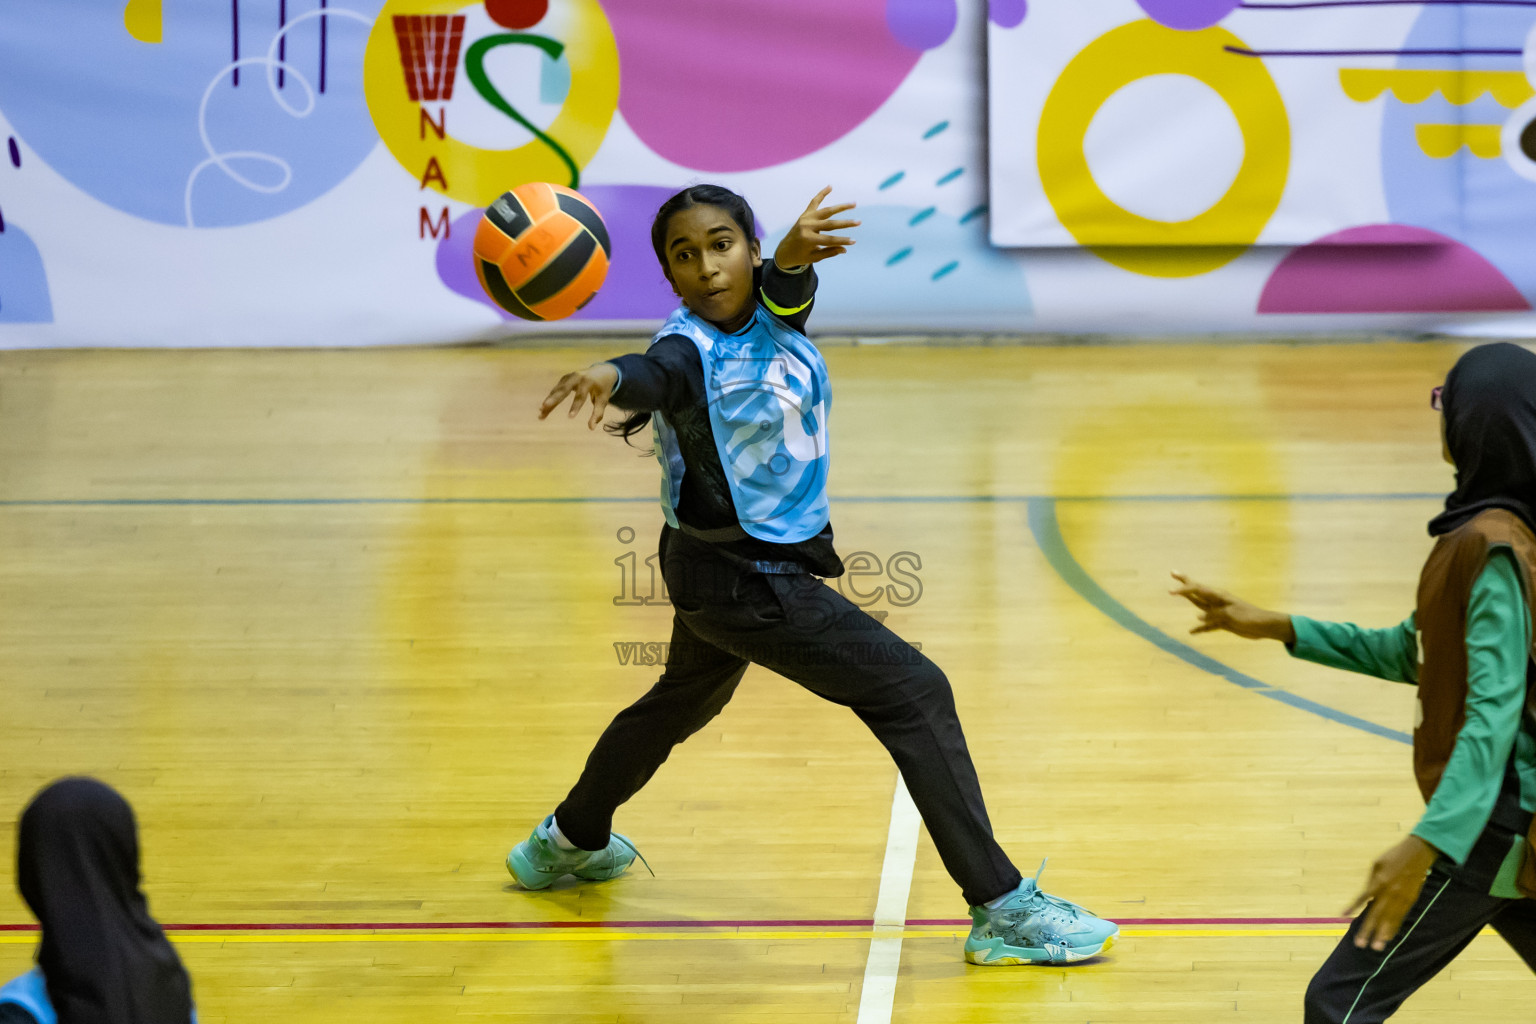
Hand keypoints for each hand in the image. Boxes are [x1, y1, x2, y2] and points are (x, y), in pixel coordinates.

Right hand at [538, 362, 619, 429]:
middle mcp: (576, 377)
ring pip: (556, 391)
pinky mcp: (564, 379)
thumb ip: (598, 413)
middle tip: (544, 407)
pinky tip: (544, 410)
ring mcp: (568, 377)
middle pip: (563, 389)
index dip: (576, 406)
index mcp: (588, 380)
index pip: (581, 395)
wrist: (601, 371)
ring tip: (541, 415)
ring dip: (548, 402)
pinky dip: (550, 400)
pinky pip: (555, 391)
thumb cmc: (603, 388)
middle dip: (553, 399)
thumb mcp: (603, 400)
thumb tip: (591, 428)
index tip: (570, 418)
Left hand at [774, 186, 858, 268]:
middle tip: (859, 222)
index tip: (854, 241)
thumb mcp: (814, 257)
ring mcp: (805, 219)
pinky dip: (822, 194)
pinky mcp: (804, 214)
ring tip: (854, 204)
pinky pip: (814, 202)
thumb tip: (845, 249)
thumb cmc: (800, 256)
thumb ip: (829, 252)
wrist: (784, 250)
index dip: (842, 241)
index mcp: (808, 239)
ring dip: (840, 207)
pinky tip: (830, 187)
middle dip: (845, 223)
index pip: (829, 240)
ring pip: (826, 211)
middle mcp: (806, 226)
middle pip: (830, 224)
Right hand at [1169, 572, 1295, 642]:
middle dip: (1185, 583)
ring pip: (1199, 605)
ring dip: (1189, 599)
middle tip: (1173, 572)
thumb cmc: (1249, 617)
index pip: (1198, 589)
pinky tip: (1191, 632)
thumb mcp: (1231, 614)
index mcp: (1219, 596)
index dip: (1184, 589)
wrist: (1263, 626)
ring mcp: (1218, 612)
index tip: (1171, 592)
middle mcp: (1216, 601)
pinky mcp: (1222, 623)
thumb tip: (1199, 616)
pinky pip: (1207, 625)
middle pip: (1197, 590)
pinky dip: (1199, 628)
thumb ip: (1215, 614)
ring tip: (1177, 594)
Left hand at [1346, 835, 1440, 950]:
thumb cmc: (1393, 857)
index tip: (1343, 915)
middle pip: (1377, 914)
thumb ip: (1371, 883)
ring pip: (1391, 919)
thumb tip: (1366, 899)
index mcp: (1379, 881)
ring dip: (1383, 933)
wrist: (1418, 854)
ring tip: (1377, 946)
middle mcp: (1390, 892)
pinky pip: (1401, 917)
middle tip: (1361, 944)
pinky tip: (1389, 936)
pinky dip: (1394, 927)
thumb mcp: (1377, 865)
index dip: (1353, 906)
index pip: (1363, 897)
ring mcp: (1402, 898)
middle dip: (1369, 930)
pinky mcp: (1410, 900)